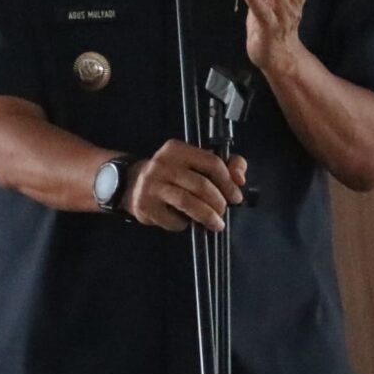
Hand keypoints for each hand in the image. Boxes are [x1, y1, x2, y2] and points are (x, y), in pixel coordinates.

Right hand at [127, 141, 248, 232]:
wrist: (133, 184)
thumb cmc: (172, 174)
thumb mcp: (195, 162)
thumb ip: (224, 165)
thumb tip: (240, 179)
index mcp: (177, 149)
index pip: (211, 163)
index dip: (228, 182)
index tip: (236, 197)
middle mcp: (162, 164)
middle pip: (201, 185)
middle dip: (218, 202)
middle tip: (223, 211)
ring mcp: (151, 185)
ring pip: (187, 202)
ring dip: (207, 216)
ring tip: (216, 224)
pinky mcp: (145, 206)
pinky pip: (173, 219)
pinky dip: (185, 224)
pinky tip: (187, 222)